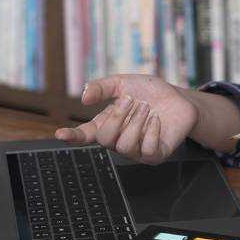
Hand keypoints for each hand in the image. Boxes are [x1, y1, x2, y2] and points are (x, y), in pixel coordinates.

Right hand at [54, 75, 198, 164]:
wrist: (178, 98)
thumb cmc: (149, 93)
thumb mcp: (123, 83)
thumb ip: (102, 88)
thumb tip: (84, 97)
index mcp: (107, 124)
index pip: (85, 135)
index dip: (72, 136)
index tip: (60, 135)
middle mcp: (119, 140)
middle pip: (105, 139)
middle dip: (118, 117)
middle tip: (131, 100)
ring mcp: (136, 151)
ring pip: (125, 146)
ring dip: (136, 123)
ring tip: (147, 109)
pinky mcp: (155, 155)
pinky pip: (147, 150)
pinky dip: (152, 132)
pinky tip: (157, 120)